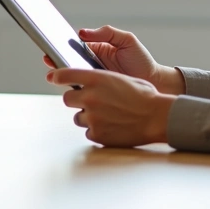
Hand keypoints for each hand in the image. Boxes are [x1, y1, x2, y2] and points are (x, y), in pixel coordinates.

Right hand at [41, 25, 184, 93]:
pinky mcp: (98, 94)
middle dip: (58, 61)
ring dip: (64, 77)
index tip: (51, 43)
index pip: (75, 46)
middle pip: (70, 63)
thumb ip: (106, 33)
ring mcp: (95, 81)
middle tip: (49, 59)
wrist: (155, 83)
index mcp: (97, 50)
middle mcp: (93, 65)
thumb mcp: (126, 40)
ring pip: (74, 78)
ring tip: (55, 74)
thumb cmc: (142, 60)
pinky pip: (83, 91)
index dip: (62, 45)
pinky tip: (70, 89)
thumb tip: (83, 33)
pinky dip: (75, 90)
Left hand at [48, 68, 175, 147]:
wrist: (157, 117)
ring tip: (109, 116)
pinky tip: (112, 126)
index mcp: (96, 79)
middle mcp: (90, 97)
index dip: (56, 76)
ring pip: (78, 117)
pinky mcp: (96, 134)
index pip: (65, 75)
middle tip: (89, 102)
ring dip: (88, 117)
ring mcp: (92, 117)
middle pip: (67, 99)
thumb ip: (98, 80)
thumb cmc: (144, 96)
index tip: (52, 76)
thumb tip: (83, 84)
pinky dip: (97, 130)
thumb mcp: (120, 78)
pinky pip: (89, 132)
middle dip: (76, 100)